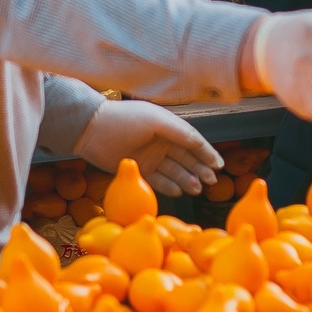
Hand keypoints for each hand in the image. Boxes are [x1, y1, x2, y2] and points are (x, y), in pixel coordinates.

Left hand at [75, 100, 222, 199]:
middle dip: (200, 169)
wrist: (92, 129)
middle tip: (211, 182)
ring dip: (187, 180)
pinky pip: (158, 181)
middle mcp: (162, 142)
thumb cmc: (125, 120)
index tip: (219, 165)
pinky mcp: (139, 170)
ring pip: (175, 171)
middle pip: (186, 159)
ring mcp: (151, 157)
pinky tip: (179, 191)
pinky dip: (169, 186)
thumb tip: (200, 144)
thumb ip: (179, 132)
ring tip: (196, 189)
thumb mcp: (155, 122)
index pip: (193, 141)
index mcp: (168, 127)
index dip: (207, 153)